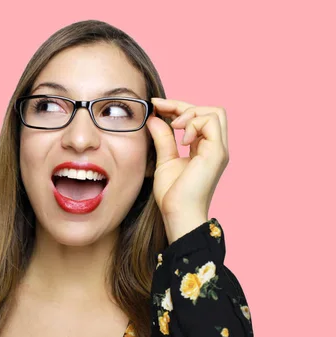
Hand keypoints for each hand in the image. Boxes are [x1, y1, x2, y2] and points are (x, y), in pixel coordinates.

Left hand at [145, 98, 229, 243]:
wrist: (178, 214)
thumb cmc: (173, 195)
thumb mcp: (164, 160)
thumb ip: (163, 138)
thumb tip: (155, 118)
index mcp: (204, 149)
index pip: (198, 117)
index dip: (177, 107)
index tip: (155, 105)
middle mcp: (215, 147)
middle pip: (210, 110)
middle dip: (183, 105)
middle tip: (161, 109)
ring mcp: (218, 149)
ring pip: (214, 112)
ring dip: (190, 113)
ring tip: (174, 127)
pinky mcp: (217, 153)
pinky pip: (211, 122)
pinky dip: (194, 123)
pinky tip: (182, 139)